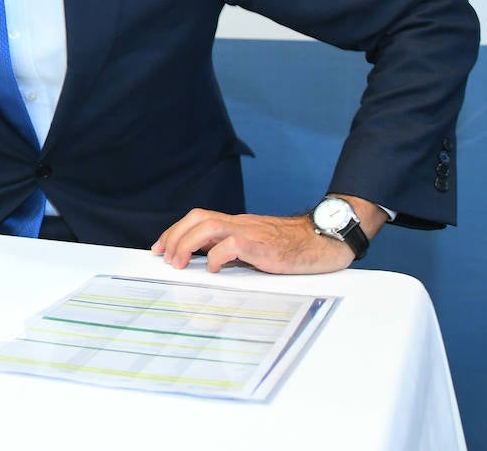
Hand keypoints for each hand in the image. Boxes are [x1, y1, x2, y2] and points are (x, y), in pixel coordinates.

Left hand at [152, 197, 386, 273]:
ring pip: (209, 226)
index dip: (175, 231)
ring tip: (179, 262)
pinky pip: (233, 245)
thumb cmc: (294, 247)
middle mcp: (241, 223)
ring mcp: (253, 232)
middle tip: (165, 257)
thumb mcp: (258, 248)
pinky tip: (214, 269)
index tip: (160, 248)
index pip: (199, 218)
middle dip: (175, 236)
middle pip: (199, 218)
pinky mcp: (265, 246)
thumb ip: (235, 252)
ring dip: (188, 243)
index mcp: (238, 224)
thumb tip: (209, 264)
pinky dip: (218, 256)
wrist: (326, 240)